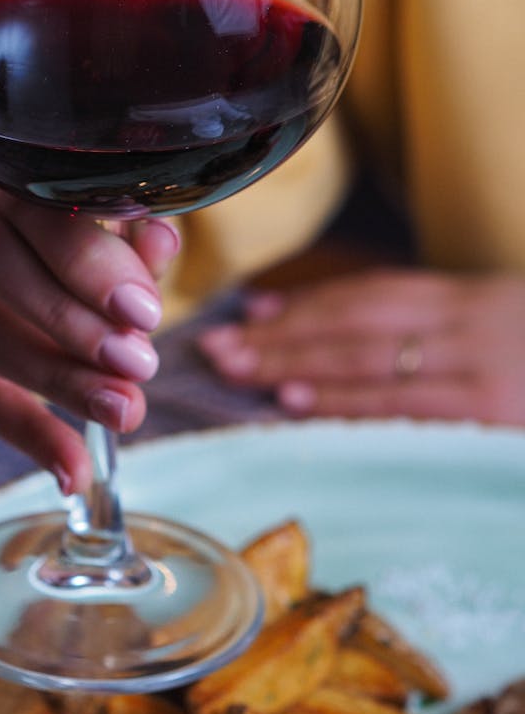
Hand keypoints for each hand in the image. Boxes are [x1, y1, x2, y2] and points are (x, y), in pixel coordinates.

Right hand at [0, 140, 179, 493]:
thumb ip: (122, 220)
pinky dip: (19, 430)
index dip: (81, 253)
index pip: (19, 194)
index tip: (143, 308)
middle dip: (68, 316)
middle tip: (137, 363)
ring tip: (124, 409)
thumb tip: (157, 248)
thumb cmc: (44, 201)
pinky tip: (72, 468)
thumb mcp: (85, 196)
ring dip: (55, 378)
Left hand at [197, 267, 524, 425]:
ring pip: (366, 361)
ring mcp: (478, 369)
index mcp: (469, 300)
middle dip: (281, 336)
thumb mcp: (499, 326)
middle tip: (217, 346)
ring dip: (292, 366)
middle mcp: (468, 325)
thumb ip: (434, 328)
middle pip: (355, 325)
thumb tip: (346, 333)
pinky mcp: (487, 415)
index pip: (370, 298)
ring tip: (237, 369)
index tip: (249, 314)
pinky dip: (340, 404)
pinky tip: (293, 403)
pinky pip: (398, 408)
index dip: (305, 305)